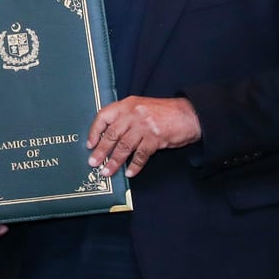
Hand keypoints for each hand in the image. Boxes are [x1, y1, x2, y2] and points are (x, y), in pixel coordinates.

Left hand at [86, 96, 200, 177]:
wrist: (189, 114)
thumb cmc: (163, 112)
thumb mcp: (140, 107)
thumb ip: (124, 117)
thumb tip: (106, 137)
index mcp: (126, 104)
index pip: (104, 116)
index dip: (94, 131)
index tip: (90, 144)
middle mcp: (133, 114)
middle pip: (112, 134)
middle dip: (101, 151)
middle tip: (93, 163)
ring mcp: (144, 126)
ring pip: (124, 146)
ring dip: (114, 161)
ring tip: (106, 172)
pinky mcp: (156, 138)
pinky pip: (141, 155)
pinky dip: (134, 166)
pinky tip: (130, 173)